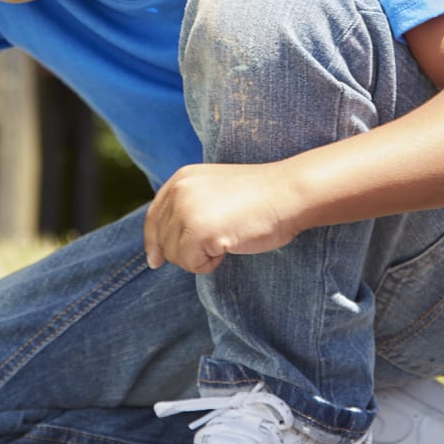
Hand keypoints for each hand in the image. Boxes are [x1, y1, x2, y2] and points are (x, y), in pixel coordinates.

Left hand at [144, 161, 298, 272]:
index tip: (156, 260)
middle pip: (163, 240)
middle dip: (187, 249)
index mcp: (182, 178)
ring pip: (175, 256)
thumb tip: (163, 245)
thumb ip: (190, 205)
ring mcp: (187, 211)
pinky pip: (191, 264)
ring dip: (200, 256)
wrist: (289, 193)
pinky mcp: (198, 232)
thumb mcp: (215, 192)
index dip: (154, 241)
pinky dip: (210, 264)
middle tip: (220, 236)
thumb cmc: (262, 197)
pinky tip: (230, 244)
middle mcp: (179, 192)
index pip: (154, 217)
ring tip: (228, 236)